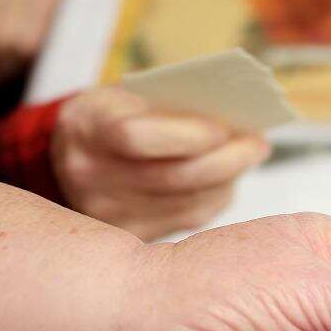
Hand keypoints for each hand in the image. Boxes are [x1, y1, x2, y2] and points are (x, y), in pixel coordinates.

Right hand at [52, 87, 269, 239]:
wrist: (73, 156)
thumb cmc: (113, 116)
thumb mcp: (129, 95)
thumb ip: (173, 104)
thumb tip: (236, 120)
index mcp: (87, 127)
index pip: (137, 137)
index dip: (187, 135)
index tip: (225, 127)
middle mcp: (90, 175)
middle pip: (171, 177)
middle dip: (225, 161)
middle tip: (258, 145)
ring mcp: (108, 213)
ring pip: (187, 204)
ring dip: (228, 180)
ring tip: (248, 156)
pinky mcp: (131, 235)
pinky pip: (188, 220)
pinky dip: (215, 198)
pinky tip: (226, 180)